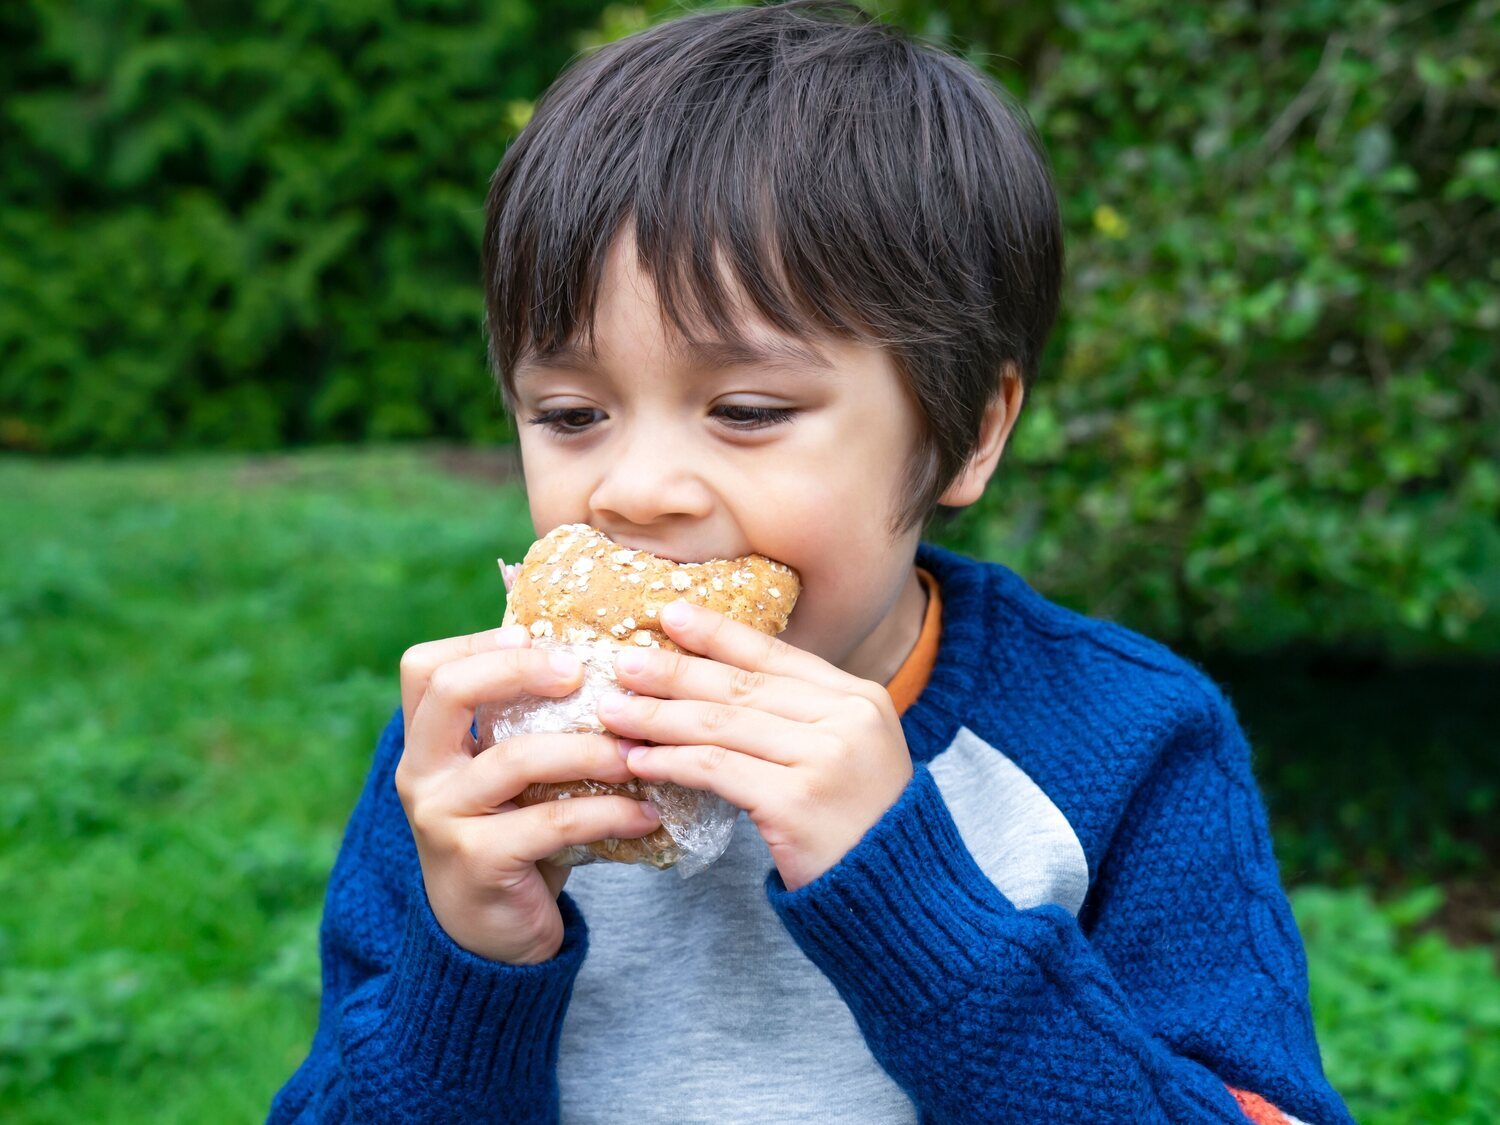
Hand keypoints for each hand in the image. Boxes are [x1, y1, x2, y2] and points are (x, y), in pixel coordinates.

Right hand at [394, 626, 661, 963]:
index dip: (479, 642)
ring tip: (637, 752)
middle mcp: (422, 772)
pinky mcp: (478, 862)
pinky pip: (551, 822)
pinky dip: (608, 813)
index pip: (425, 667)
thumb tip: (606, 653)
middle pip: (449, 691)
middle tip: (582, 672)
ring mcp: (443, 818)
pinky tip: (646, 813)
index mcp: (426, 741)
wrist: (491, 939)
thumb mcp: (513, 774)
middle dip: (519, 668)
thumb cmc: (515, 835)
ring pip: (515, 758)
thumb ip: (532, 722)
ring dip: (588, 749)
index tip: (537, 634)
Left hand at [597, 599, 914, 890]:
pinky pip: (717, 770)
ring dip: (659, 717)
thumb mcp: (845, 752)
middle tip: (624, 663)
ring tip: (615, 712)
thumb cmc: (857, 823)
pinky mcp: (796, 801)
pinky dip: (672, 762)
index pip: (776, 655)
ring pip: (722, 725)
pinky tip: (640, 761)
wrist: (895, 894)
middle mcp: (847, 719)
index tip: (671, 614)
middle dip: (675, 672)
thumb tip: (715, 682)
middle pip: (742, 686)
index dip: (719, 634)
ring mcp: (824, 758)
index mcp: (860, 697)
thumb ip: (799, 716)